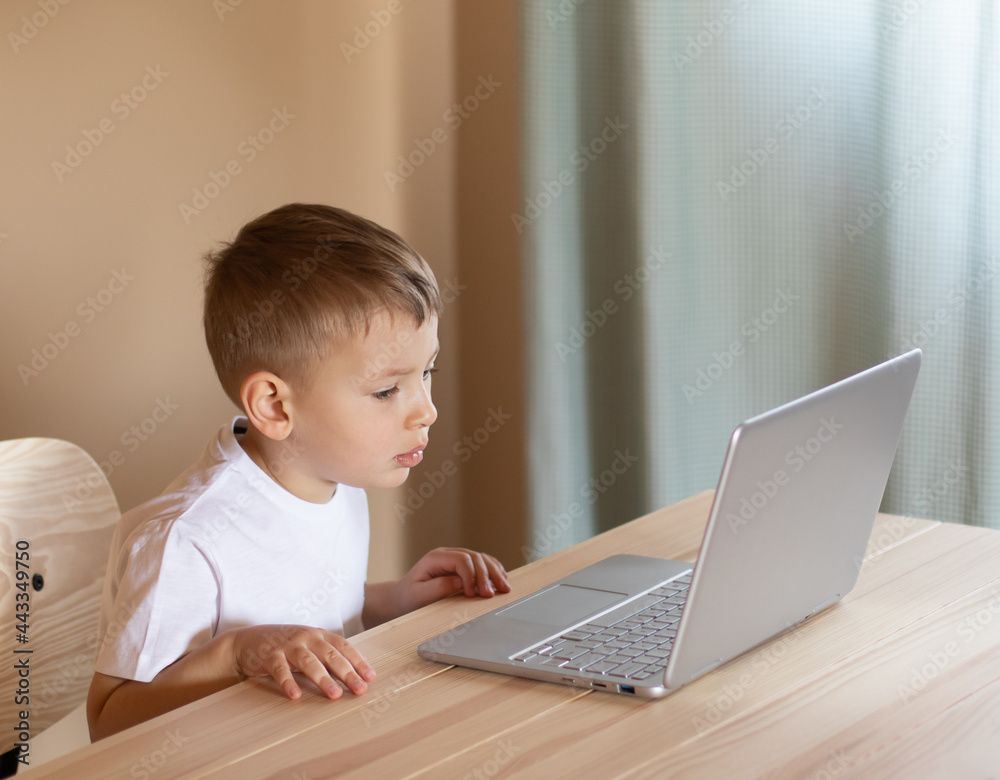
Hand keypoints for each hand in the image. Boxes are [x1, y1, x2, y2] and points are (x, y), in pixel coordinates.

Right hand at [230, 624, 375, 700]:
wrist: (248, 640)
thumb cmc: (285, 645)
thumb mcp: (308, 645)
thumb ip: (327, 655)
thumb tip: (354, 673)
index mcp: (318, 634)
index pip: (343, 647)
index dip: (358, 661)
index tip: (370, 677)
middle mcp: (306, 637)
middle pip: (330, 655)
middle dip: (347, 673)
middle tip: (359, 689)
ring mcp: (287, 645)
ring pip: (309, 662)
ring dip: (323, 679)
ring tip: (335, 694)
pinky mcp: (269, 655)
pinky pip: (280, 670)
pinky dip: (288, 682)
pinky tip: (295, 695)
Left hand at [393, 547, 510, 614]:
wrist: (401, 598)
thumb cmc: (408, 598)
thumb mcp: (419, 596)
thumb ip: (439, 587)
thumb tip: (460, 582)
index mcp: (435, 558)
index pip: (461, 559)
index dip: (470, 575)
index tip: (471, 594)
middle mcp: (447, 555)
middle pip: (474, 557)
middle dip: (485, 576)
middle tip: (491, 595)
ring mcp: (455, 559)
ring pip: (481, 558)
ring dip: (494, 572)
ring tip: (504, 588)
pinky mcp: (461, 566)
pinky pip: (482, 563)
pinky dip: (493, 570)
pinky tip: (502, 579)